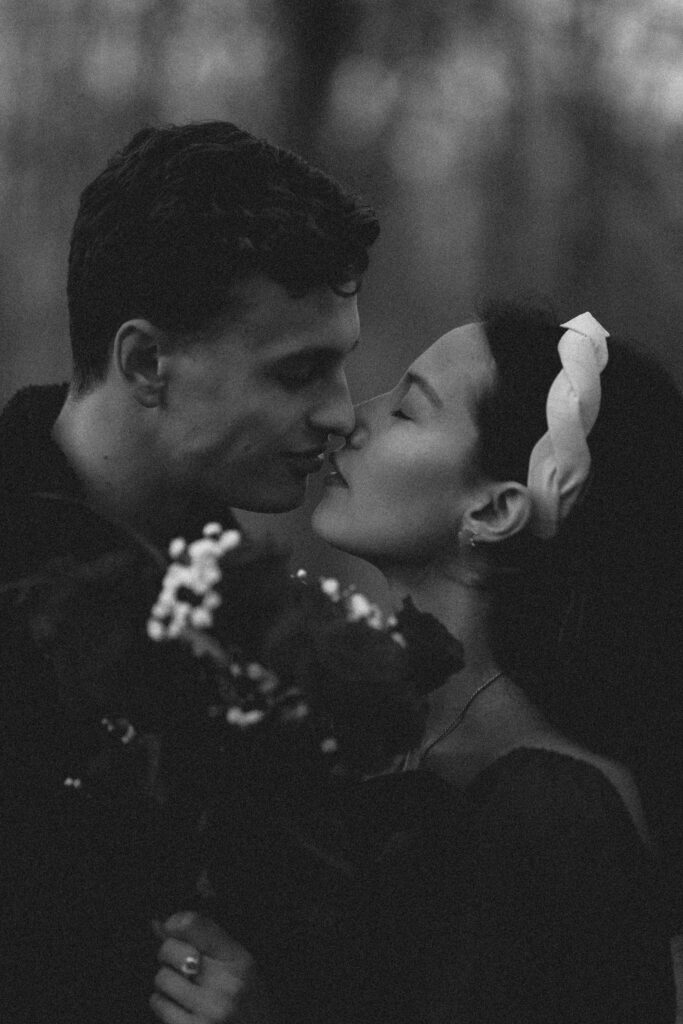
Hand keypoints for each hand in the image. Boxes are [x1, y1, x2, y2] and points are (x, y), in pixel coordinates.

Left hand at [150, 911, 269, 1023]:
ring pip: (162, 978)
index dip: (175, 924)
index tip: (172, 928)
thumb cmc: (247, 1001)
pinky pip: (159, 1004)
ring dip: (167, 984)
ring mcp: (209, 1010)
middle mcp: (225, 983)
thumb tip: (161, 923)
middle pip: (170, 950)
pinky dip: (164, 1004)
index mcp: (238, 959)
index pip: (194, 925)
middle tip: (181, 965)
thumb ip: (206, 939)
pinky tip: (181, 1007)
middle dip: (169, 956)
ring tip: (184, 990)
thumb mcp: (239, 964)